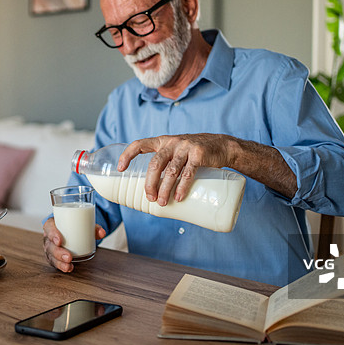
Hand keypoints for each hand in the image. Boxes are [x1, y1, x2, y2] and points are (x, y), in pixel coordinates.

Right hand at [42, 217, 105, 271]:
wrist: (70, 231)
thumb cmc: (74, 226)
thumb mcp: (82, 224)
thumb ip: (93, 228)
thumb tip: (102, 233)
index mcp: (53, 224)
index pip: (48, 227)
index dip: (52, 234)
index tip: (59, 241)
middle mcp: (49, 237)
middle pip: (50, 245)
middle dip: (58, 252)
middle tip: (68, 257)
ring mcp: (50, 247)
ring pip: (51, 255)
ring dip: (59, 262)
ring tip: (68, 265)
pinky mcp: (53, 256)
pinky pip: (54, 262)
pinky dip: (61, 266)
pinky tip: (68, 268)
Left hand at [118, 134, 234, 205]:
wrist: (223, 146)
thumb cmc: (196, 153)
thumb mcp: (178, 152)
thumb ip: (166, 164)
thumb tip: (153, 190)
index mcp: (163, 141)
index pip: (140, 144)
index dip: (127, 155)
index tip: (120, 169)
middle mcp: (172, 142)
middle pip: (154, 164)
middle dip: (149, 183)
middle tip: (150, 198)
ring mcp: (186, 147)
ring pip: (170, 170)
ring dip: (164, 189)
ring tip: (162, 203)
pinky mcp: (199, 154)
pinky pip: (188, 173)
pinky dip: (182, 187)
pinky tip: (178, 197)